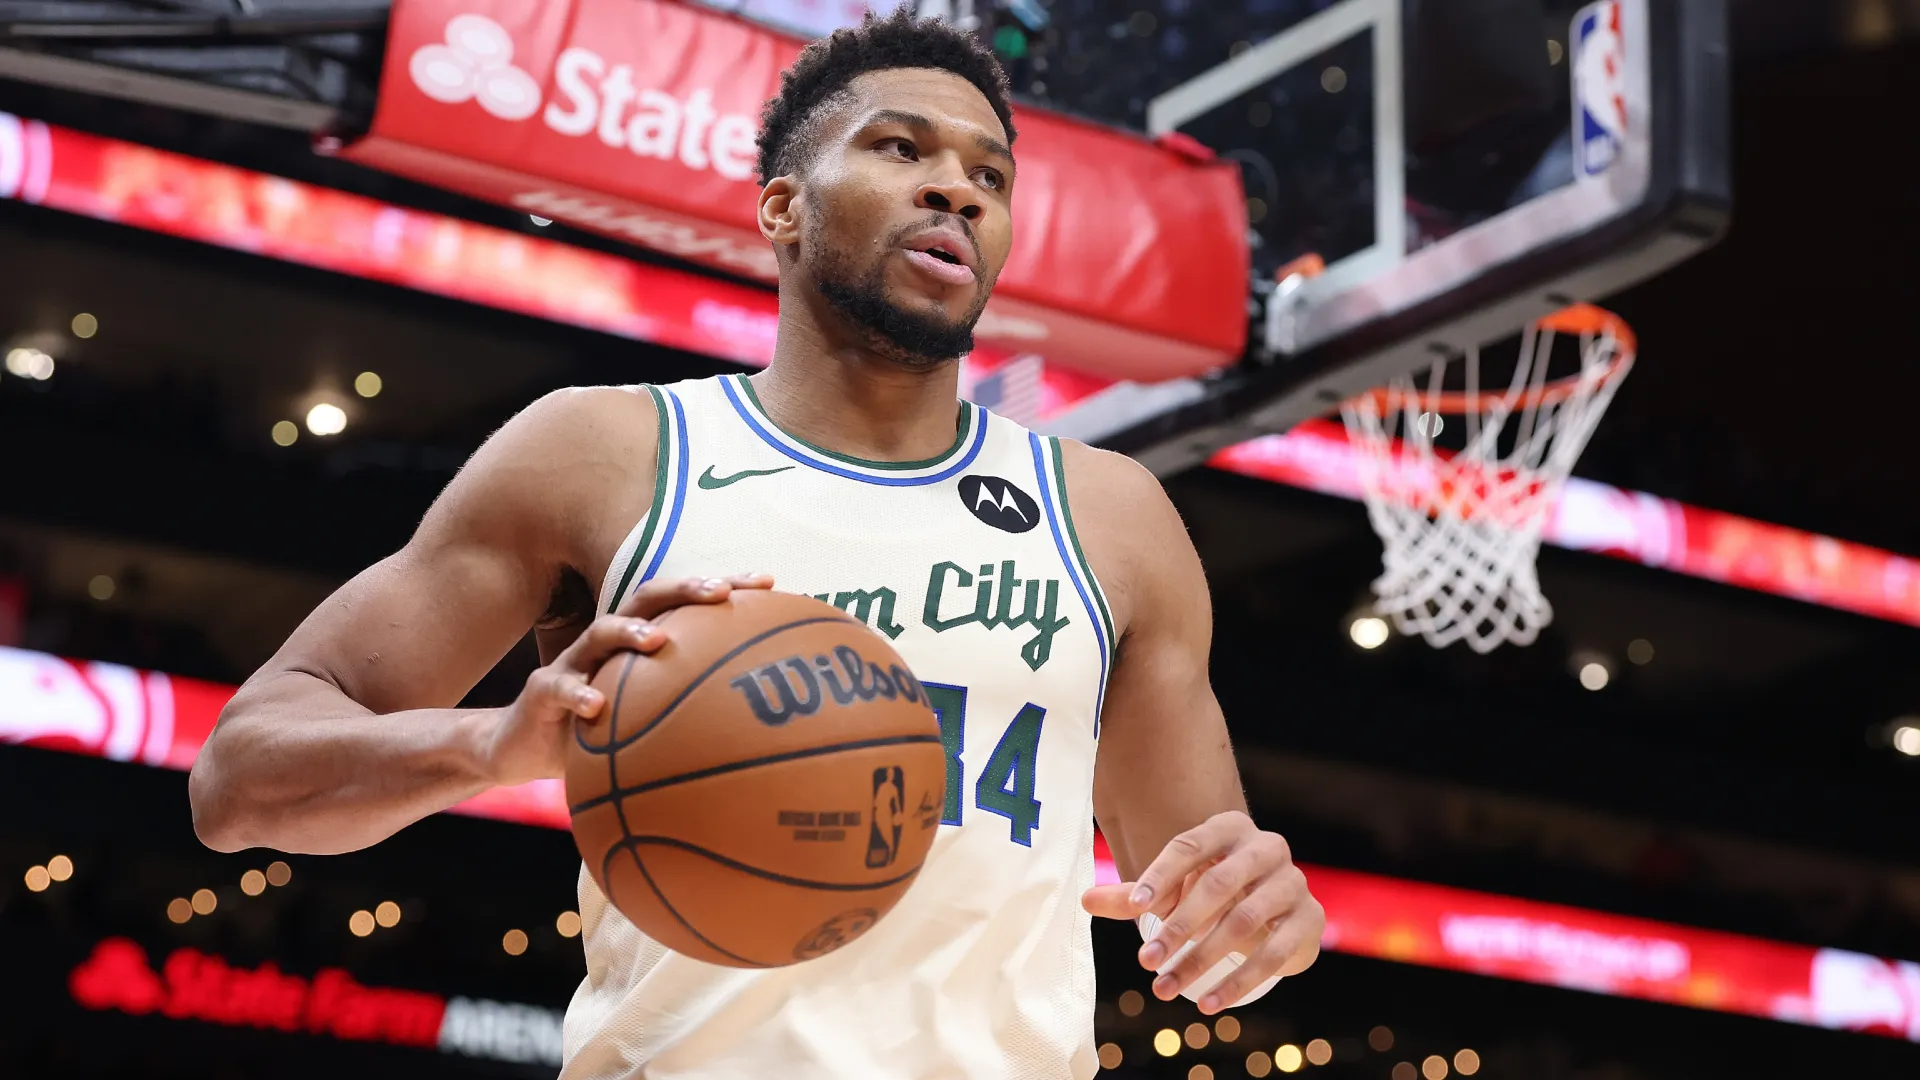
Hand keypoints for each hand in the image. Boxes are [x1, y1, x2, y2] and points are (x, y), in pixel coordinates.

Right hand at [480, 572, 772, 785]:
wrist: (519, 749)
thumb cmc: (595, 733)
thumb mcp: (645, 721)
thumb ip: (689, 713)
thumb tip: (758, 731)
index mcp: (637, 643)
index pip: (684, 605)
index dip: (725, 588)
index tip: (769, 584)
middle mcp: (607, 643)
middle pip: (648, 601)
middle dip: (684, 589)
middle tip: (720, 592)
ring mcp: (573, 663)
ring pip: (601, 633)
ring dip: (630, 632)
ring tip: (658, 640)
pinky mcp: (541, 692)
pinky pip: (560, 688)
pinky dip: (578, 694)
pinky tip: (597, 706)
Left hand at [1081, 811, 1323, 1013]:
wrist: (1276, 913)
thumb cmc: (1215, 894)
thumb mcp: (1175, 891)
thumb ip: (1134, 896)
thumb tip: (1085, 900)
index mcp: (1230, 828)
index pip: (1190, 845)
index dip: (1161, 875)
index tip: (1133, 909)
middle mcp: (1267, 847)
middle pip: (1219, 884)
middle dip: (1179, 926)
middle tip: (1145, 960)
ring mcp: (1294, 882)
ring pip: (1245, 921)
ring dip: (1202, 960)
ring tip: (1167, 988)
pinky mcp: (1310, 919)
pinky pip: (1275, 953)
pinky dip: (1239, 982)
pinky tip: (1208, 1003)